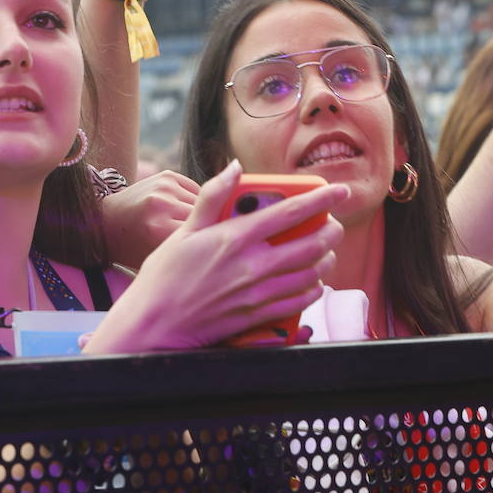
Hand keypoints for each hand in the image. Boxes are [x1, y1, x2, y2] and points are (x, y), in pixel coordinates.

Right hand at [86, 160, 346, 351]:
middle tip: (334, 225)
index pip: (289, 212)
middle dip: (331, 232)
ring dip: (326, 261)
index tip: (339, 191)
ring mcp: (257, 294)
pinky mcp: (257, 317)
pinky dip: (313, 290)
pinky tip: (312, 283)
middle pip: (311, 245)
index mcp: (234, 238)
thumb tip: (234, 167)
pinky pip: (299, 303)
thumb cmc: (164, 276)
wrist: (154, 324)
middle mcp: (252, 266)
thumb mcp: (184, 230)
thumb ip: (213, 196)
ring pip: (310, 275)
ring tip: (326, 252)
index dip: (321, 199)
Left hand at [100, 170, 199, 268]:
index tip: (209, 251)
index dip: (208, 244)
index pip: (201, 236)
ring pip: (204, 204)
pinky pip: (196, 192)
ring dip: (202, 215)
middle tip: (201, 240)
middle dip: (206, 229)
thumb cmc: (133, 247)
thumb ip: (185, 253)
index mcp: (158, 230)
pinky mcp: (167, 176)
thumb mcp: (156, 260)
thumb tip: (218, 243)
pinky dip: (194, 203)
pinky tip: (181, 211)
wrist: (107, 220)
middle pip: (206, 218)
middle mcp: (163, 204)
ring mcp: (165, 187)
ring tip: (189, 226)